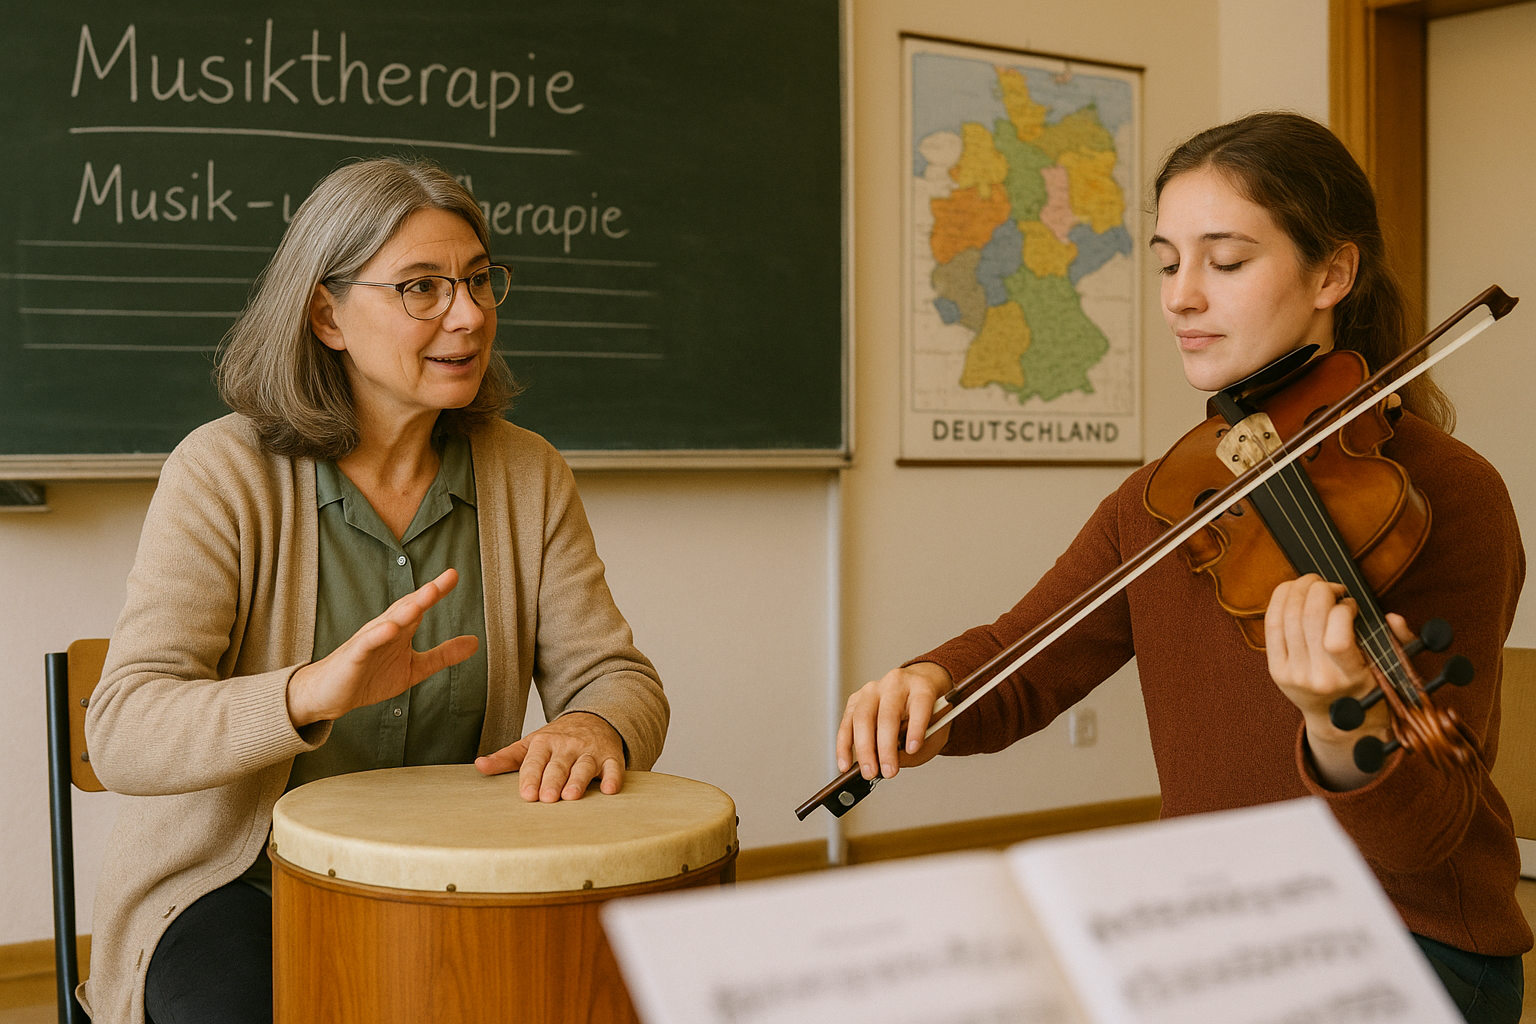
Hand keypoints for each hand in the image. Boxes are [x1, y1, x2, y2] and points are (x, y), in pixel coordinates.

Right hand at [286, 569, 478, 727]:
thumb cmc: (370, 676)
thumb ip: (443, 655)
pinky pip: (366, 644)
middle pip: (406, 607)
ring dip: (406, 610)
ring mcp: (367, 641)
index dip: (437, 591)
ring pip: (388, 622)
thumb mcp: (414, 668)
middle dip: (425, 594)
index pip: (420, 606)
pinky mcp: (353, 657)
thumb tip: (476, 642)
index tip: (453, 575)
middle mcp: (385, 629)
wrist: (330, 695)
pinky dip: (378, 635)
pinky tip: (391, 629)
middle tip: (445, 580)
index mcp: (400, 630)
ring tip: (425, 597)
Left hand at [474, 712, 624, 801]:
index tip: (527, 794)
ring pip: (584, 766)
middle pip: (559, 765)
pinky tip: (610, 789)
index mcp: (544, 743)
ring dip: (578, 780)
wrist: (594, 718)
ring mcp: (590, 751)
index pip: (535, 761)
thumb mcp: (530, 744)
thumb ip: (506, 758)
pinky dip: (613, 778)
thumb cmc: (558, 740)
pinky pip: (614, 767)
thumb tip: (479, 766)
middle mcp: (567, 746)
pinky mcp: (611, 757)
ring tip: (571, 796)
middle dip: (553, 781)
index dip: (531, 777)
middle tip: (547, 798)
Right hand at [837, 662, 953, 780]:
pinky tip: (846, 763)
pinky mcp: (855, 700)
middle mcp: (895, 684)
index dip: (916, 728)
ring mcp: (872, 690)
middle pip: (887, 715)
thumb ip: (916, 747)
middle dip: (886, 747)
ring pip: (862, 718)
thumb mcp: (934, 730)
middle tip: (889, 771)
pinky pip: (846, 724)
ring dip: (864, 750)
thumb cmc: (928, 715)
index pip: (920, 704)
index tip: (913, 749)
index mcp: (921, 686)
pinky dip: (844, 747)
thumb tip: (890, 762)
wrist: (915, 694)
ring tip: (869, 771)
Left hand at [1265, 573, 1414, 787]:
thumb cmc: (1369, 688)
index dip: (1343, 611)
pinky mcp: (1276, 670)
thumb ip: (1399, 641)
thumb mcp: (1393, 669)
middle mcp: (1317, 678)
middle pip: (1309, 618)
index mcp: (1349, 678)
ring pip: (1287, 617)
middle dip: (1319, 589)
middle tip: (1330, 585)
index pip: (1337, 640)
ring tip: (1313, 583)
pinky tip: (1292, 590)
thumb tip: (1393, 618)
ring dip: (1298, 589)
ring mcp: (1293, 674)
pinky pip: (1272, 625)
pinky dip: (1280, 600)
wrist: (1337, 723)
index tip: (1352, 605)